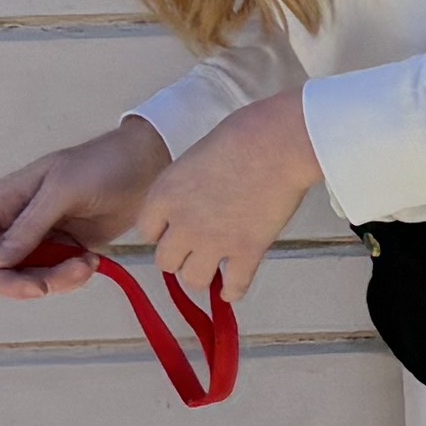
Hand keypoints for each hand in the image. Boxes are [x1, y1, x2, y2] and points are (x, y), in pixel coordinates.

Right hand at [0, 121, 169, 300]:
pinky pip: (55, 277)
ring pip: (27, 277)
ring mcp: (42, 240)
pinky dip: (71, 278)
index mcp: (5, 200)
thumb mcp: (61, 190)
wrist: (145, 168)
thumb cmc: (99, 166)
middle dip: (17, 282)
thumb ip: (29, 227)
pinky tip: (92, 263)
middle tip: (45, 287)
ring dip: (54, 281)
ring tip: (86, 266)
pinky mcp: (66, 251)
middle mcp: (17, 223)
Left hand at [128, 91, 321, 308]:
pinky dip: (233, 290)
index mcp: (166, 194)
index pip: (146, 231)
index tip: (173, 230)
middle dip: (179, 257)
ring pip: (193, 280)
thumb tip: (197, 199)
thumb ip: (187, 185)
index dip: (162, 232)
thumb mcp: (196, 155)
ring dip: (202, 276)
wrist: (278, 144)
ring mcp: (214, 241)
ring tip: (213, 269)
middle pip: (165, 261)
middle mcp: (183, 223)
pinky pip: (234, 287)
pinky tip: (233, 288)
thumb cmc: (243, 135)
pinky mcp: (247, 252)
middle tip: (194, 250)